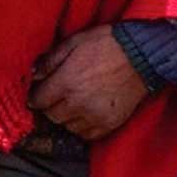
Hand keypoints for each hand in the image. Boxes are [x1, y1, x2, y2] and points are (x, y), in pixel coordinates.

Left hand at [28, 27, 149, 140]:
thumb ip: (50, 60)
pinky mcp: (109, 123)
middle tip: (56, 97)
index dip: (35, 96)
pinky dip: (82, 127)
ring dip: (66, 117)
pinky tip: (85, 113)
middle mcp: (78, 103)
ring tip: (73, 103)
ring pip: (68, 127)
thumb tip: (34, 75)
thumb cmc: (107, 44)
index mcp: (67, 82)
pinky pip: (87, 135)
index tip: (38, 93)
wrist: (143, 55)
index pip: (38, 101)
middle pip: (51, 116)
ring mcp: (95, 116)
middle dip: (50, 107)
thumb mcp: (74, 42)